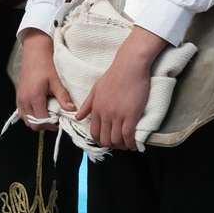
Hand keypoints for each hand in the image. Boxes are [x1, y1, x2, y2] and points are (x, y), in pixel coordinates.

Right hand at [15, 30, 74, 131]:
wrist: (34, 53)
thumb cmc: (45, 64)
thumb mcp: (56, 81)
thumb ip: (63, 97)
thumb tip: (72, 110)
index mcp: (34, 97)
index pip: (41, 120)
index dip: (51, 125)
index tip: (59, 122)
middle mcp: (24, 100)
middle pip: (32, 124)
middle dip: (44, 125)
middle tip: (54, 119)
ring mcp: (20, 99)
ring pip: (26, 120)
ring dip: (36, 121)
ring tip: (47, 115)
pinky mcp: (19, 96)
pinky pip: (22, 113)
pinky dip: (30, 115)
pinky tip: (39, 110)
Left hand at [76, 26, 167, 150]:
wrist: (129, 66)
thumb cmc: (114, 75)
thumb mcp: (96, 89)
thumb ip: (88, 104)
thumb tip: (77, 117)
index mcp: (96, 108)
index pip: (94, 132)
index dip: (101, 141)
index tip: (108, 142)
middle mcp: (104, 114)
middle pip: (105, 139)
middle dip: (112, 146)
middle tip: (119, 145)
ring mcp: (117, 115)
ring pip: (116, 140)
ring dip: (122, 146)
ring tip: (128, 145)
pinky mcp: (131, 115)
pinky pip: (129, 136)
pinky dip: (131, 143)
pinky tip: (135, 145)